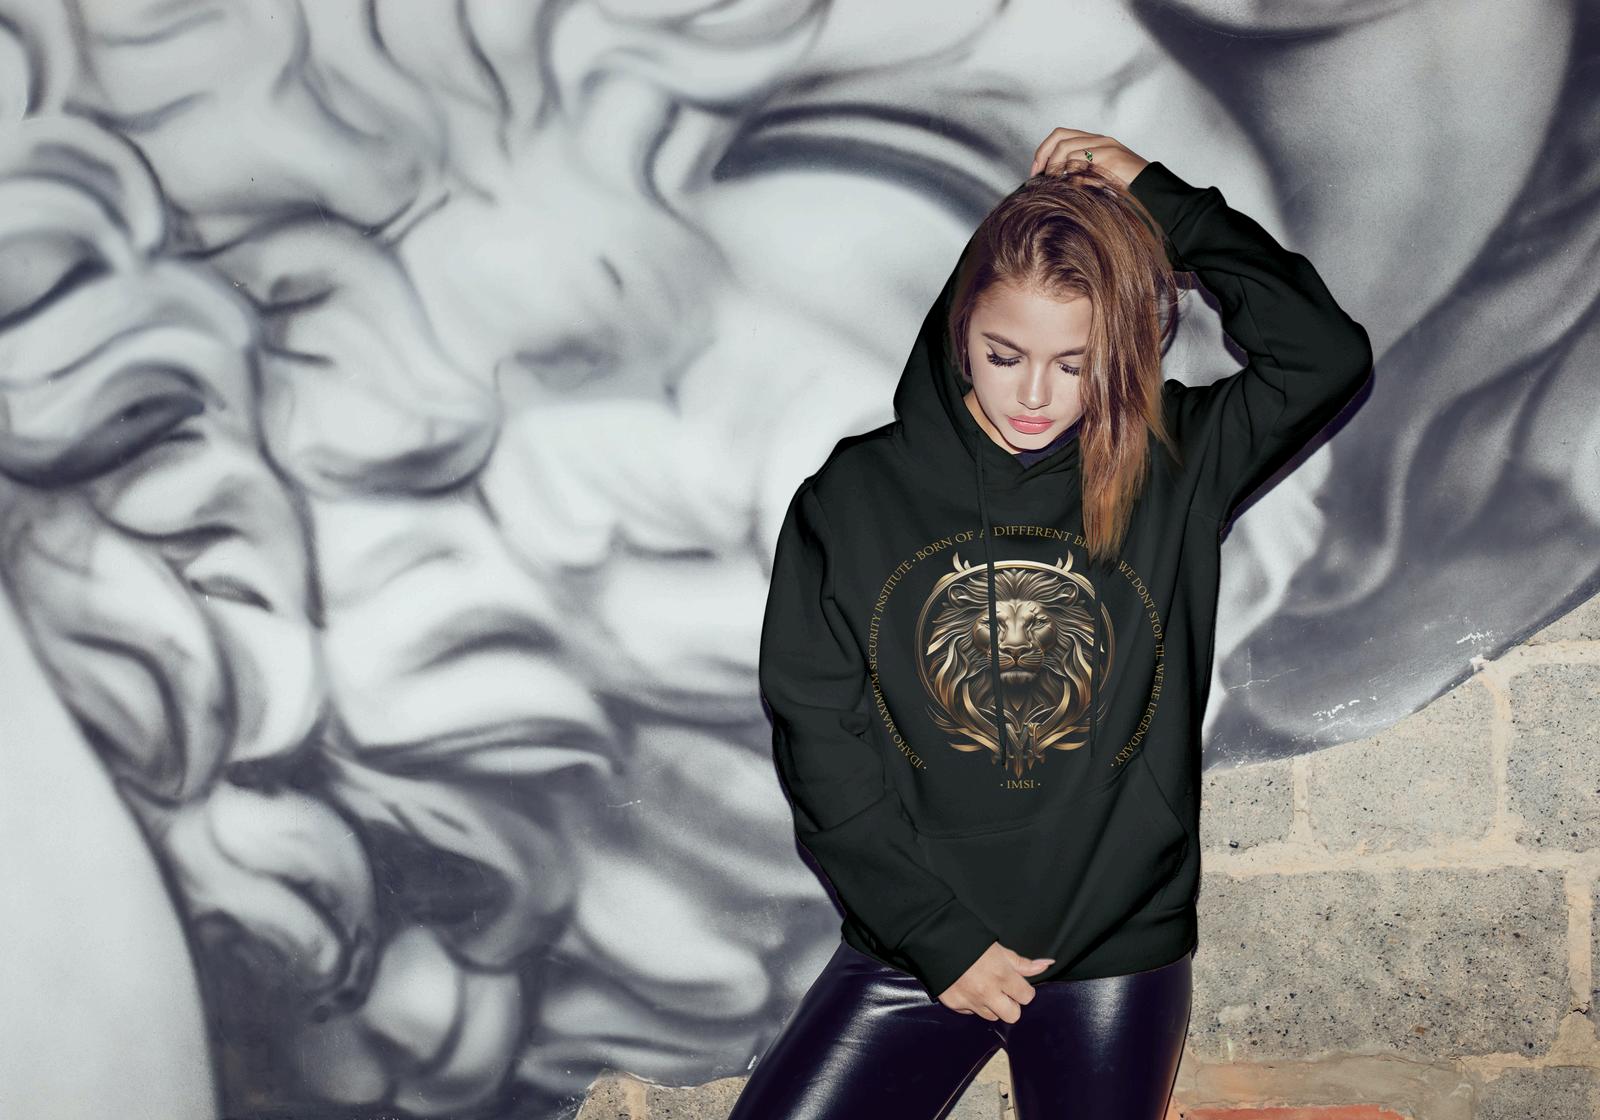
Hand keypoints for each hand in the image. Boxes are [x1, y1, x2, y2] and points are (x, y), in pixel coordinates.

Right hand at [936, 941, 1055, 1022]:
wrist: (936, 940)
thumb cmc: (971, 942)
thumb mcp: (1000, 950)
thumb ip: (1023, 964)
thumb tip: (1047, 964)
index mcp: (1001, 975)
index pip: (1027, 997)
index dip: (1023, 990)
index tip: (1016, 983)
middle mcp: (987, 992)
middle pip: (1013, 1015)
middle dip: (1011, 1005)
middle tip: (1003, 991)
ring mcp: (970, 1000)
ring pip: (992, 1016)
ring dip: (992, 1006)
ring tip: (984, 988)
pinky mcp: (955, 1004)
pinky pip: (971, 1013)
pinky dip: (973, 1004)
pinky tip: (968, 989)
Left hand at [1028, 127, 1149, 190]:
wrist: (1153, 188)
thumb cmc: (1126, 186)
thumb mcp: (1098, 176)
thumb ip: (1079, 173)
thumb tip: (1053, 183)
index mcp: (1095, 141)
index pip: (1060, 135)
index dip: (1043, 151)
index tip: (1035, 171)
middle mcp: (1099, 140)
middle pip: (1060, 138)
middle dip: (1044, 158)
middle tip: (1038, 178)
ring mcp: (1106, 147)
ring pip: (1067, 150)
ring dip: (1055, 169)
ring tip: (1054, 185)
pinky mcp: (1111, 159)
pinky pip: (1081, 164)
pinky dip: (1072, 178)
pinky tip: (1073, 189)